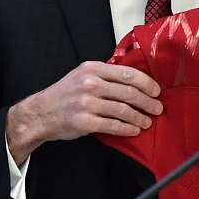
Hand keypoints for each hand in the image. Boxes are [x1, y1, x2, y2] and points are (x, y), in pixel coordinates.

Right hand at [6, 61, 162, 163]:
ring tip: (147, 121)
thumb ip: (106, 74)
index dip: (147, 83)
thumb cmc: (65, 94)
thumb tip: (136, 80)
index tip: (157, 91)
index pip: (128, 74)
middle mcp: (90, 84)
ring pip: (123, 110)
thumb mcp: (83, 75)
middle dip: (147, 102)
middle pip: (129, 93)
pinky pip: (113, 126)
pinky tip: (134, 130)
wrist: (40, 113)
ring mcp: (87, 104)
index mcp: (93, 69)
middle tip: (157, 108)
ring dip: (140, 117)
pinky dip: (127, 129)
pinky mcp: (84, 122)